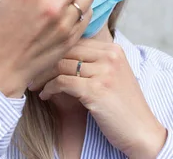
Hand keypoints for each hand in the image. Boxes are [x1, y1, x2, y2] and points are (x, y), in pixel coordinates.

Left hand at [29, 39, 166, 158]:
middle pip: (66, 50)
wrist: (142, 132)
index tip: (40, 62)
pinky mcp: (96, 90)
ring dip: (43, 77)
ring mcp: (104, 72)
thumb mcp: (113, 76)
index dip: (54, 51)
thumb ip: (94, 62)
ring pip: (61, 65)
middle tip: (31, 73)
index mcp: (113, 49)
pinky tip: (45, 96)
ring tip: (35, 86)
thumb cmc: (123, 107)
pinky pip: (62, 82)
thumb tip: (60, 54)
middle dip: (45, 62)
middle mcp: (110, 56)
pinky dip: (49, 89)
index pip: (75, 41)